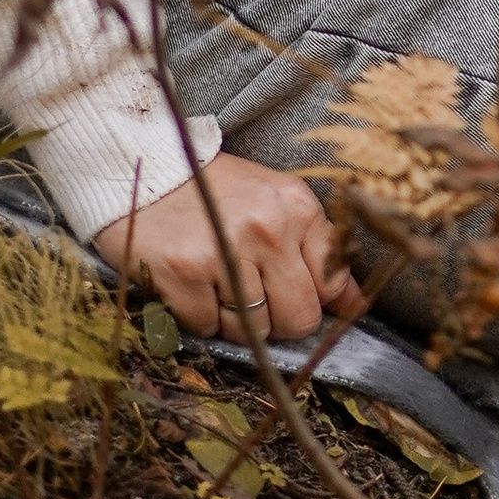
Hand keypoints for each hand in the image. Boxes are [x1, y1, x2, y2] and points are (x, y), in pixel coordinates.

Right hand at [93, 153, 362, 341]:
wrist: (142, 169)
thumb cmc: (214, 193)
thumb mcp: (275, 205)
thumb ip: (317, 251)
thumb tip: (356, 306)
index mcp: (298, 207)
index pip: (332, 282)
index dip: (318, 302)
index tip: (302, 302)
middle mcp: (267, 227)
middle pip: (298, 316)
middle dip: (280, 322)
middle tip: (256, 301)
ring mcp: (225, 250)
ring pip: (254, 329)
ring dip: (237, 323)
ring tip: (219, 286)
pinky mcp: (184, 271)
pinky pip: (208, 326)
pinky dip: (200, 318)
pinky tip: (191, 285)